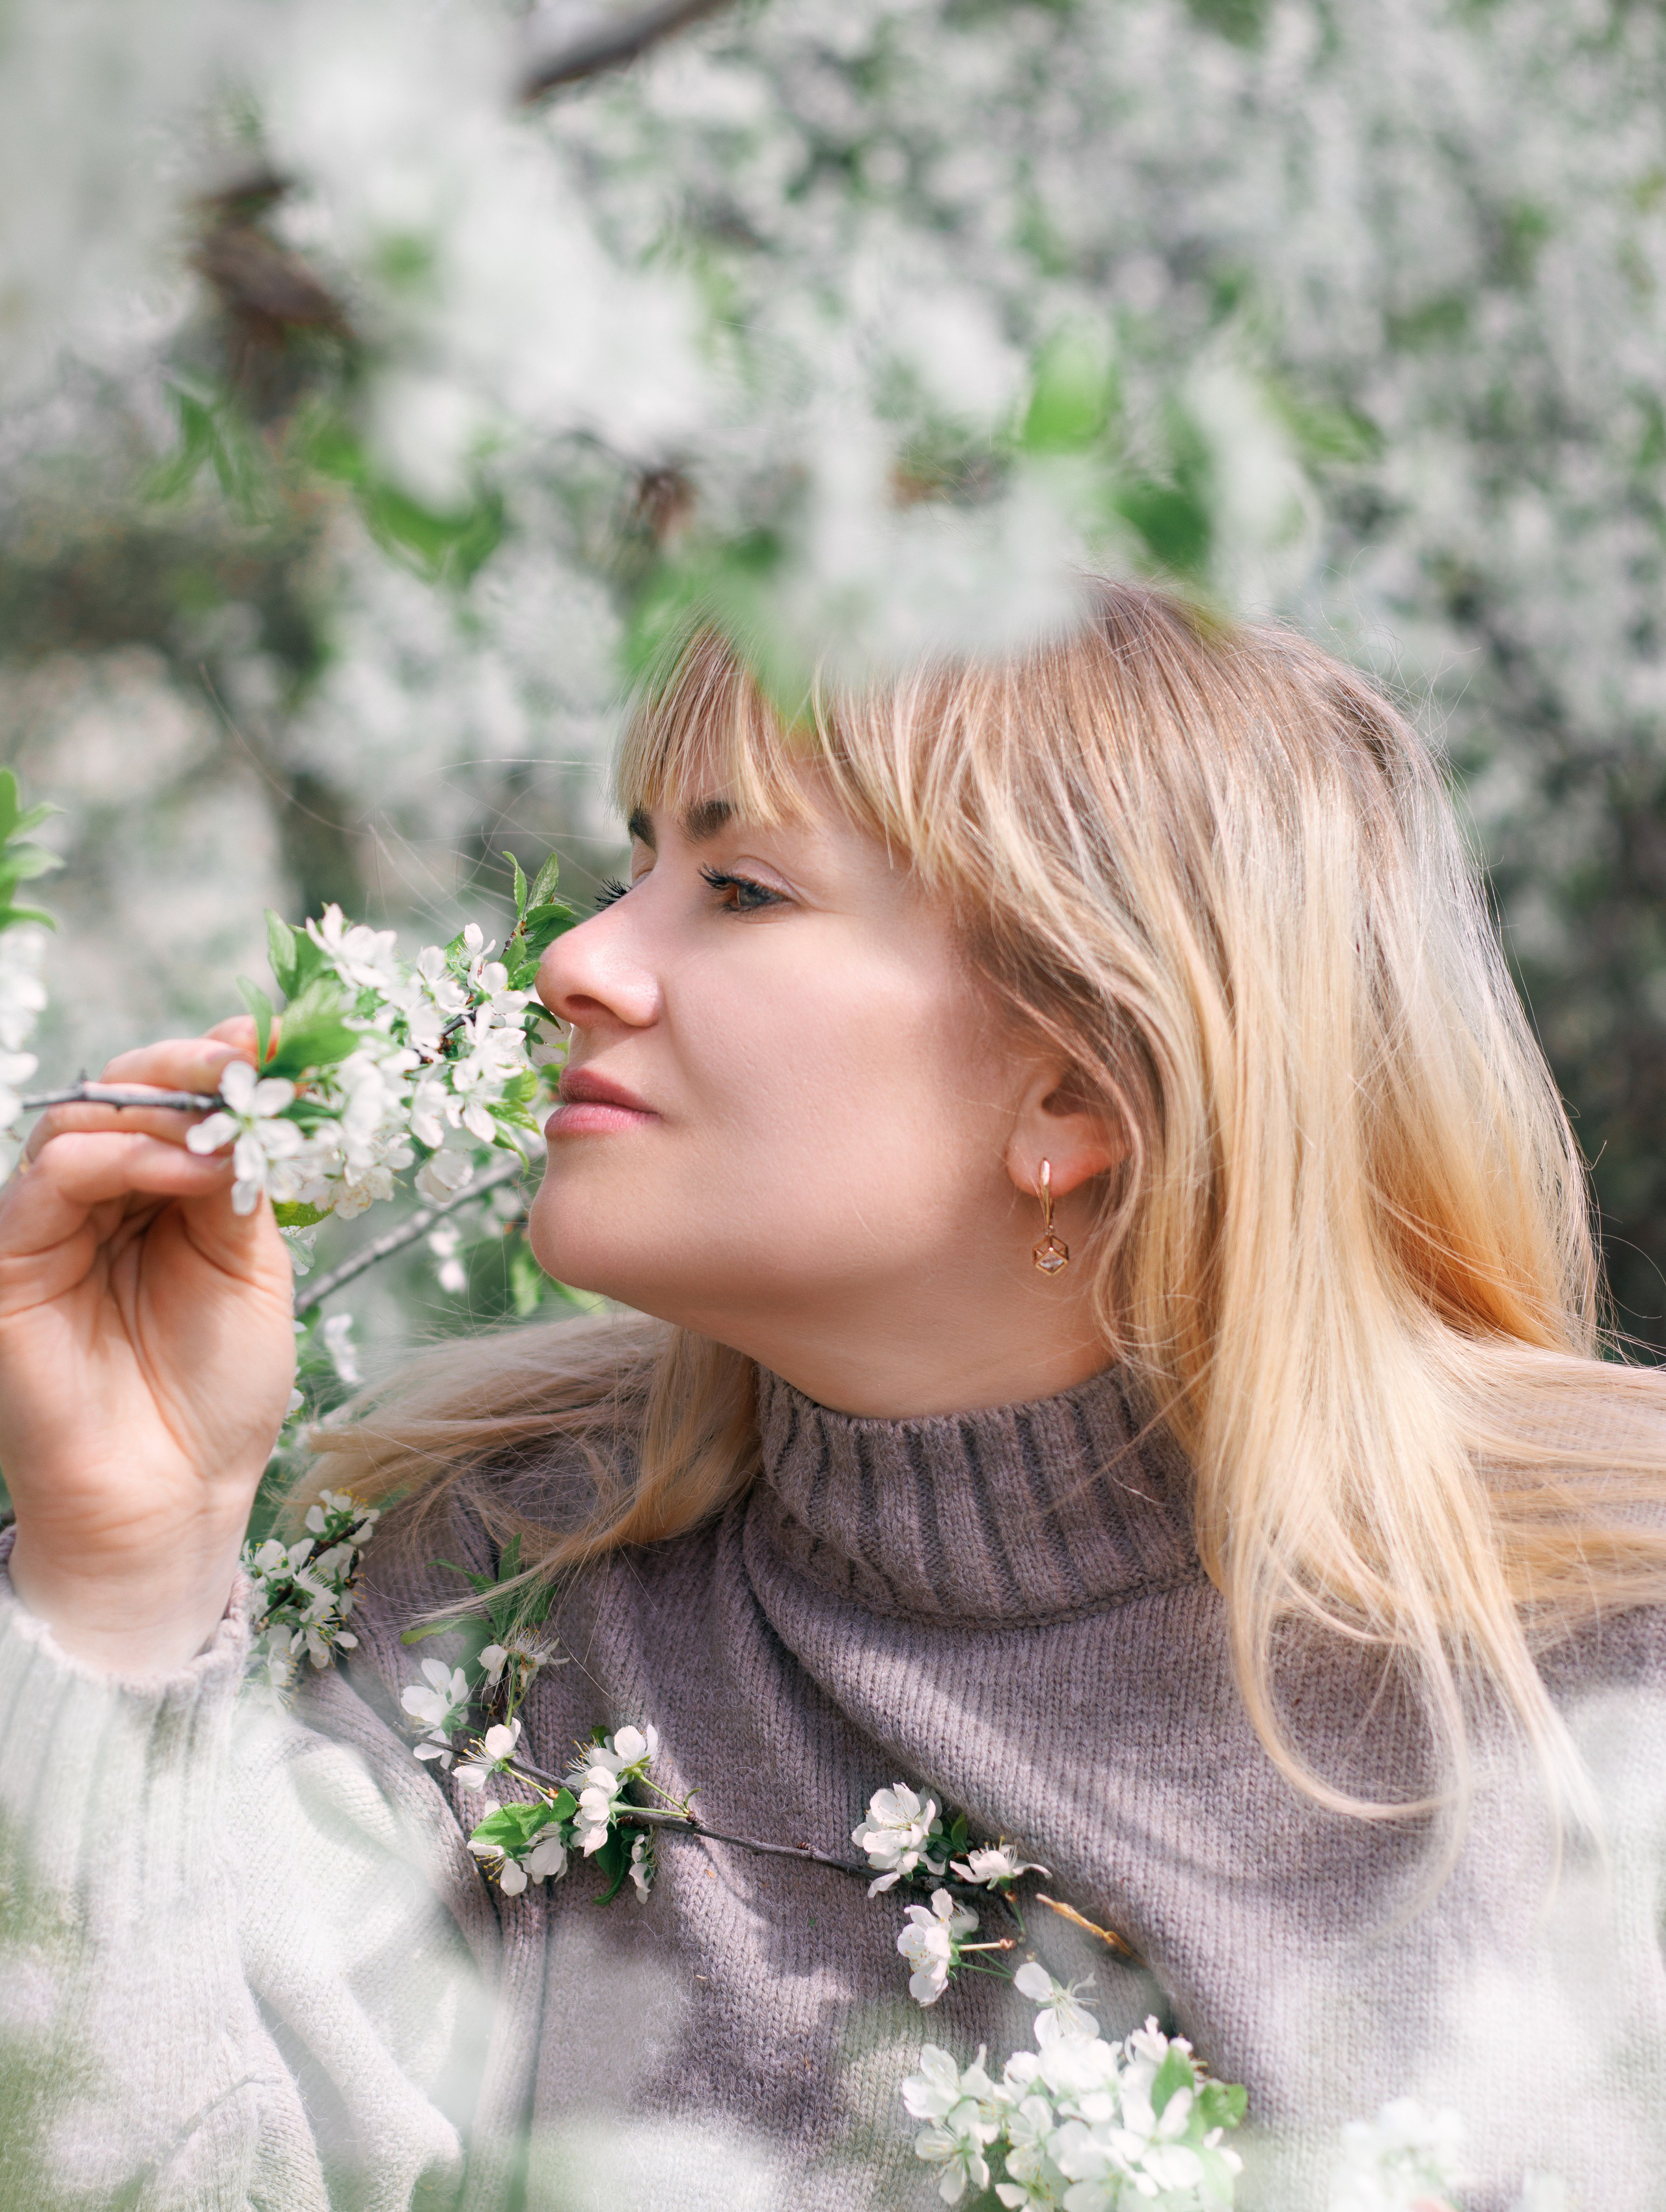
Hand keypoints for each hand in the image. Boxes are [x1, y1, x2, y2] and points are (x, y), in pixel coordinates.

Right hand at [0, 1021, 295, 1674]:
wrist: (177, 1497)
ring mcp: (48, 1228)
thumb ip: (243, 1179)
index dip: (217, 1067)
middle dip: (188, 1069)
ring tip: (227, 1122)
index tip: (272, 1047)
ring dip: (160, 1106)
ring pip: (81, 1121)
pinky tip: (187, 1168)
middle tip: (246, 1060)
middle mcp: (96, 1204)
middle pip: (122, 1097)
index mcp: (155, 1200)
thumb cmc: (218, 1393)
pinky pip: (53, 1178)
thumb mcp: (251, 1265)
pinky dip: (122, 1157)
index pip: (169, 1104)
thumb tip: (261, 1085)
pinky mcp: (11, 1261)